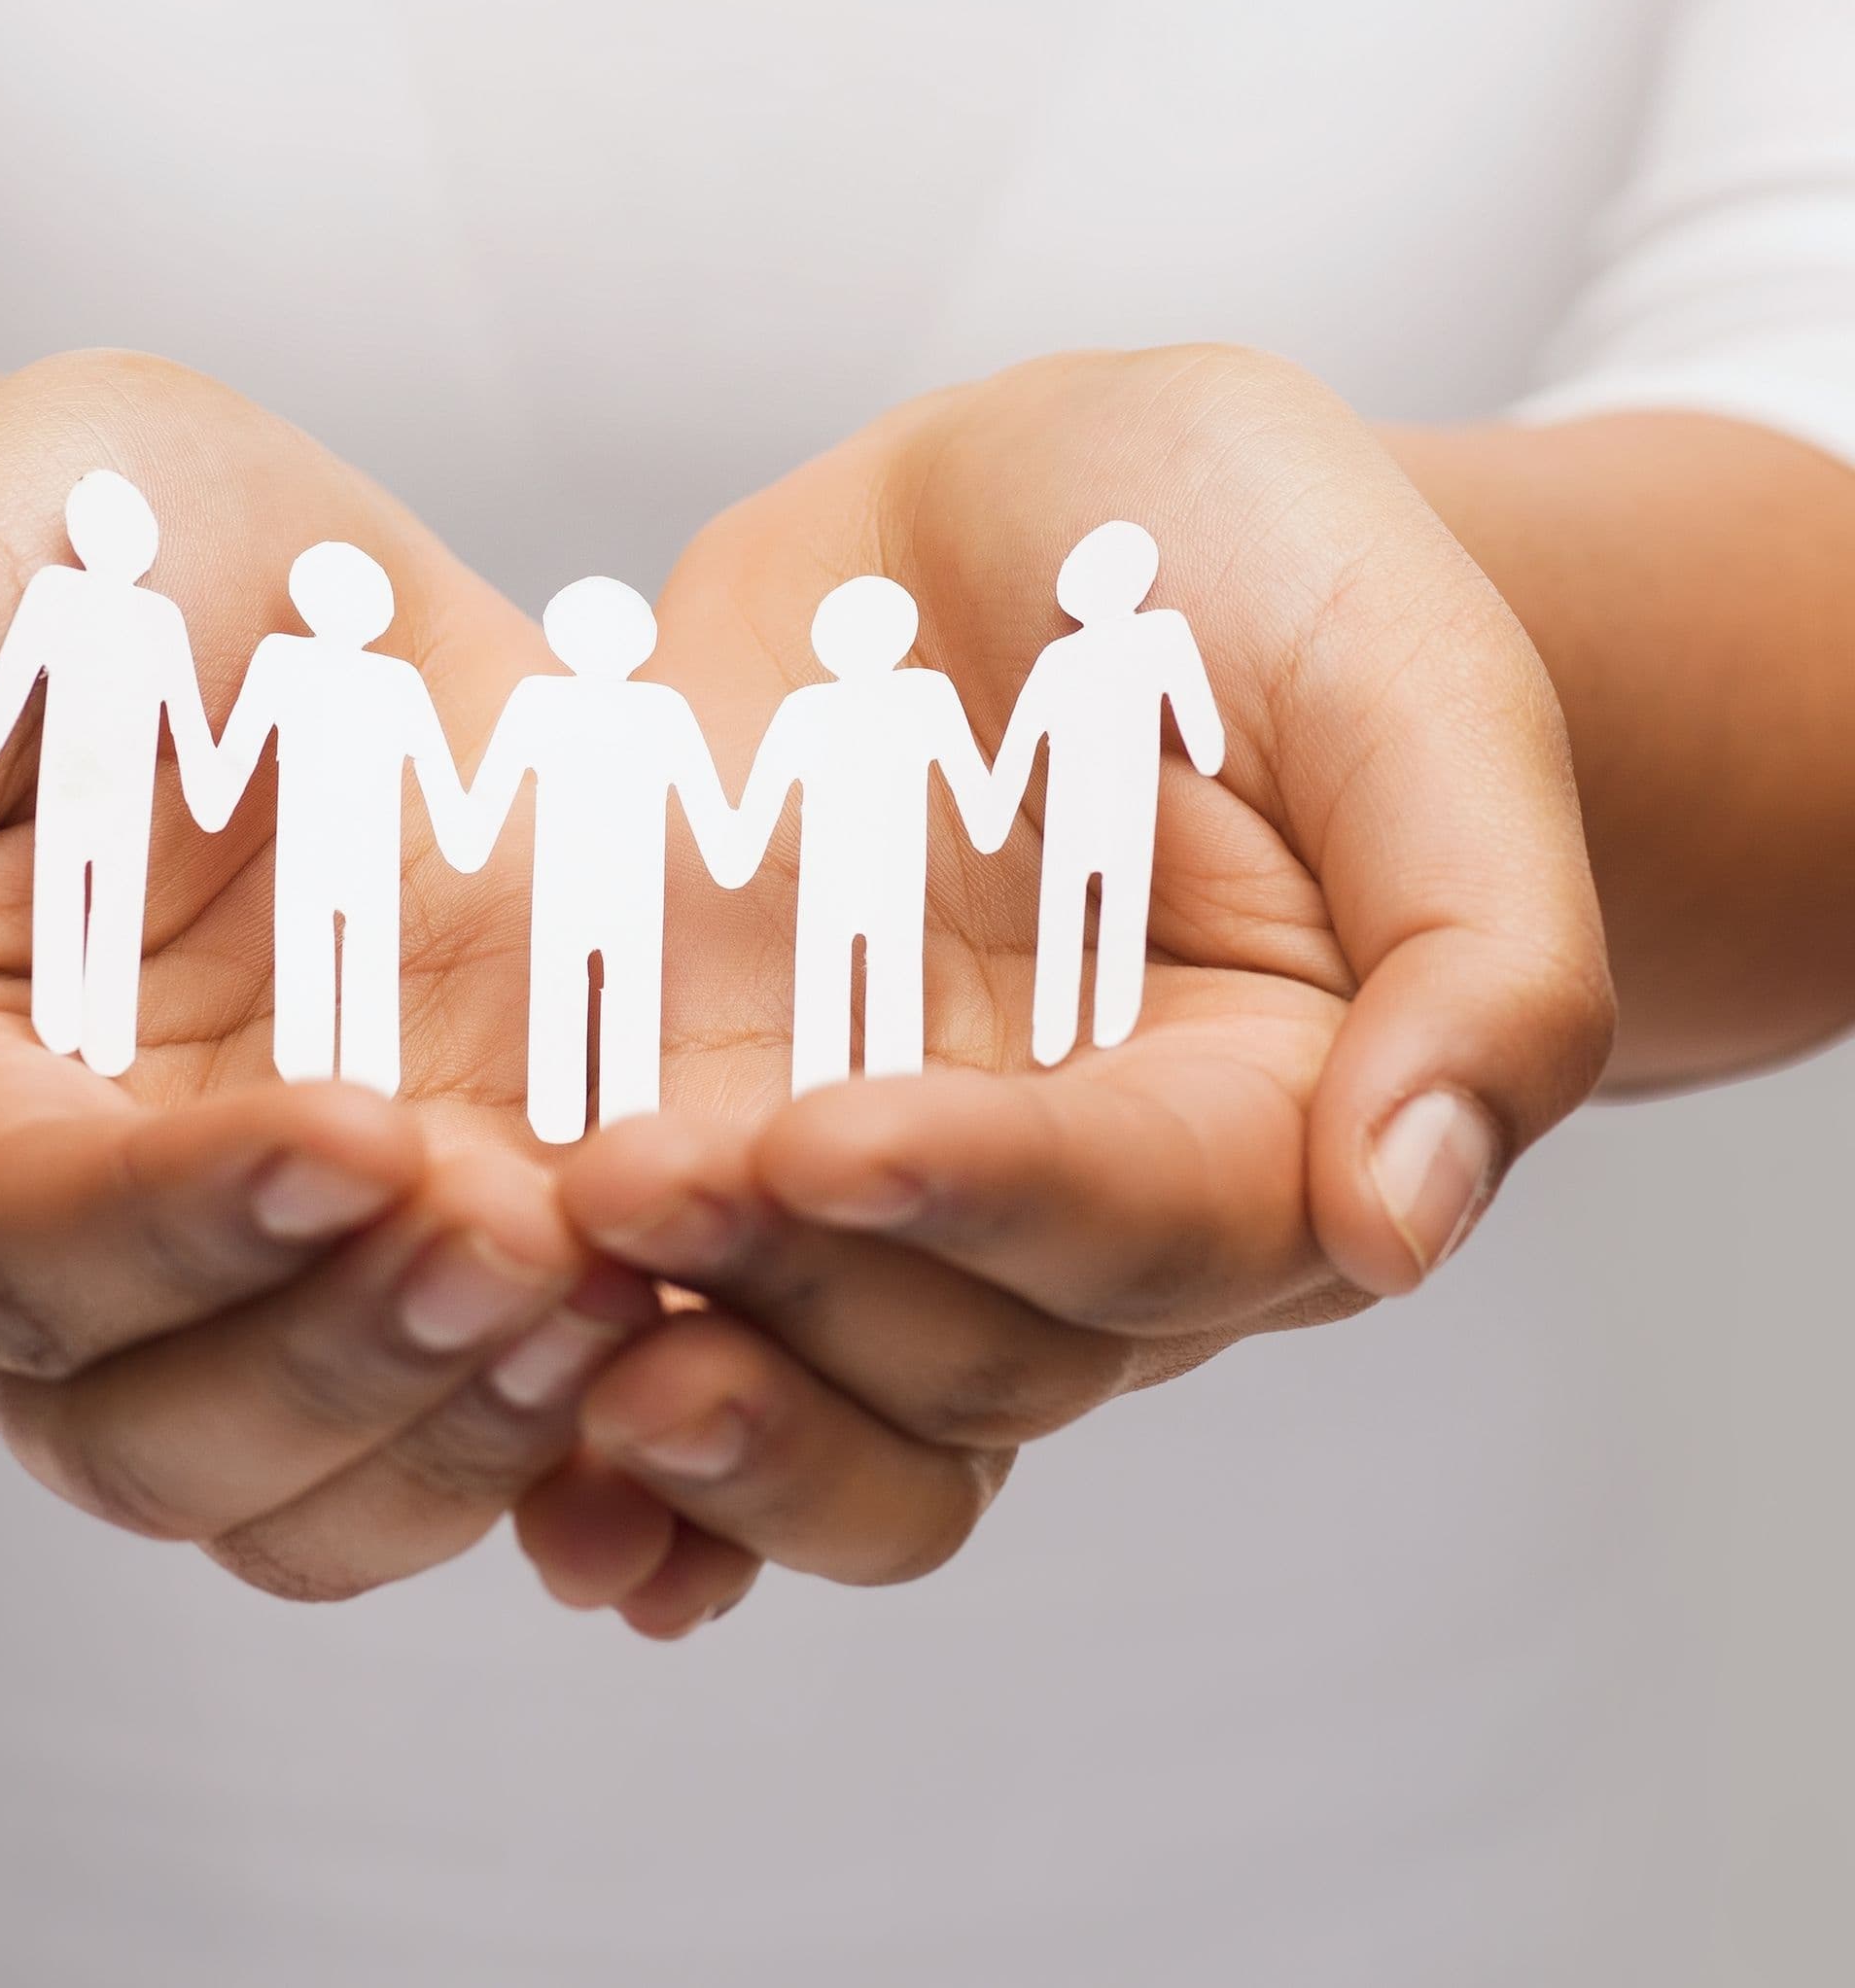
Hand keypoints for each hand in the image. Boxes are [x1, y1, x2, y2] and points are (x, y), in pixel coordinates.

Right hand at [0, 351, 651, 1600]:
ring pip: (326, 1496)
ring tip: (619, 1284)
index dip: (179, 1225)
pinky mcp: (430, 1250)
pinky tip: (690, 1324)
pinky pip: (484, 1433)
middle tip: (518, 1233)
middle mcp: (75, 1257)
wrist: (225, 570)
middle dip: (346, 1360)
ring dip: (471, 1424)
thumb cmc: (37, 576)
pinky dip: (582, 1427)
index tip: (358, 1131)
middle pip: (162, 1439)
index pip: (10, 1259)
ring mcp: (263, 1279)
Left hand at [517, 346, 1614, 1634]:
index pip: (1151, 1222)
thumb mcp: (1399, 677)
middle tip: (622, 1188)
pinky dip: (596, 1430)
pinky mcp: (733, 1142)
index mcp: (1265, 1112)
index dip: (991, 1198)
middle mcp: (1075, 1201)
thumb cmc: (1241, 558)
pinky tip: (520, 1478)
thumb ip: (1474, 944)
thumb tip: (1405, 1221)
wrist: (1027, 515)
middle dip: (793, 1292)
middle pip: (966, 1356)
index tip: (829, 1137)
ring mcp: (891, 1196)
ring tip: (536, 1334)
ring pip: (818, 1399)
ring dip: (686, 1410)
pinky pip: (683, 1334)